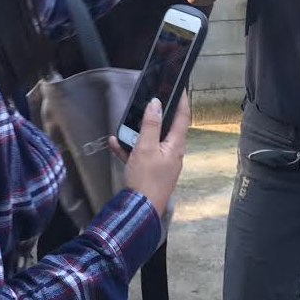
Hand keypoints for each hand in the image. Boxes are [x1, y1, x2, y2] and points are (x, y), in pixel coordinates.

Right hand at [111, 95, 189, 215]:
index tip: (180, 88)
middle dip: (157, 115)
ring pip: (151, 141)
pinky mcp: (150, 171)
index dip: (182, 101)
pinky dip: (129, 148)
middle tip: (150, 101)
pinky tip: (115, 143)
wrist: (139, 211)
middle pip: (167, 128)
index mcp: (175, 146)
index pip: (183, 117)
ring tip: (126, 123)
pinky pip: (140, 154)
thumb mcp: (146, 148)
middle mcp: (171, 153)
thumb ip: (150, 125)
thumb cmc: (146, 181)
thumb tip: (156, 104)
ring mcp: (161, 163)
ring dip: (138, 132)